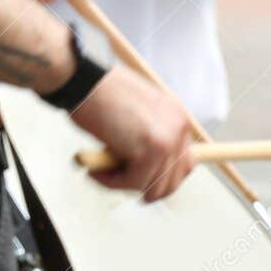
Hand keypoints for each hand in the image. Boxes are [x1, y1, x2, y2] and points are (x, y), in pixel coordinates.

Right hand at [70, 65, 194, 201]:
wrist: (85, 82)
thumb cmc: (100, 96)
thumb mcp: (136, 116)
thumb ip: (146, 138)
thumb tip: (144, 172)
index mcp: (178, 117)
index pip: (184, 162)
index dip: (162, 178)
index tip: (143, 185)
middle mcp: (179, 128)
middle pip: (174, 180)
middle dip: (147, 188)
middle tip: (120, 183)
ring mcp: (167, 141)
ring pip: (151, 185)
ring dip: (123, 184)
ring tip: (100, 172)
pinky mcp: (150, 152)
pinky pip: (133, 183)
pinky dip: (111, 183)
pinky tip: (96, 171)